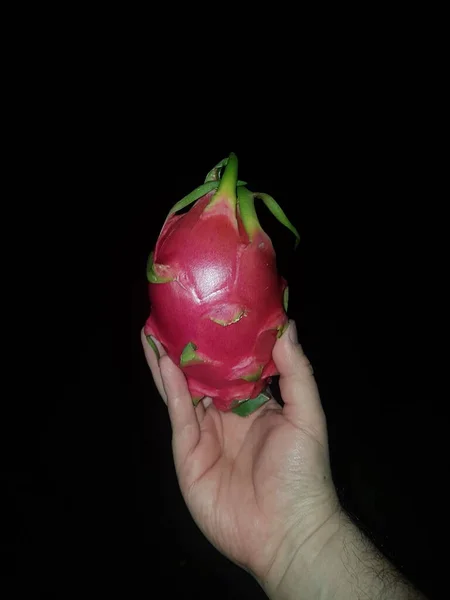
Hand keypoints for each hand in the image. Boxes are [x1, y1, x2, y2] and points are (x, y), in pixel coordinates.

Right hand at [141, 321, 339, 584]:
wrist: (287, 531)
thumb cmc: (302, 472)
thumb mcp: (307, 415)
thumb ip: (296, 371)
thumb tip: (288, 326)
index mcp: (253, 406)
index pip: (232, 368)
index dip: (220, 343)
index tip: (211, 312)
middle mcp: (226, 417)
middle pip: (201, 377)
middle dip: (186, 350)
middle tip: (170, 317)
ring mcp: (205, 435)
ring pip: (183, 392)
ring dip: (167, 364)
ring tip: (152, 332)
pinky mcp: (188, 454)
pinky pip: (179, 416)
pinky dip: (171, 389)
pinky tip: (164, 364)